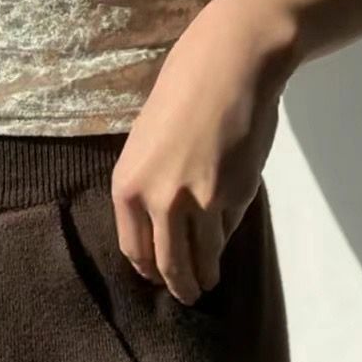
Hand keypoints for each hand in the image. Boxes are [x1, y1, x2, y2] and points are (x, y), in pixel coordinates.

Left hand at [109, 0, 298, 304]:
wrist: (228, 66)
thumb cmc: (183, 94)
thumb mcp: (148, 142)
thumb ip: (150, 185)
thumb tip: (160, 226)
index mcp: (127, 185)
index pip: (133, 249)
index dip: (148, 270)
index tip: (158, 277)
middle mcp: (158, 201)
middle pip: (167, 264)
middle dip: (180, 285)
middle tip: (188, 295)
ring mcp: (198, 202)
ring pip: (202, 257)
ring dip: (207, 275)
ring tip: (209, 281)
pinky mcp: (234, 196)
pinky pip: (228, 230)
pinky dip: (227, 237)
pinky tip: (226, 239)